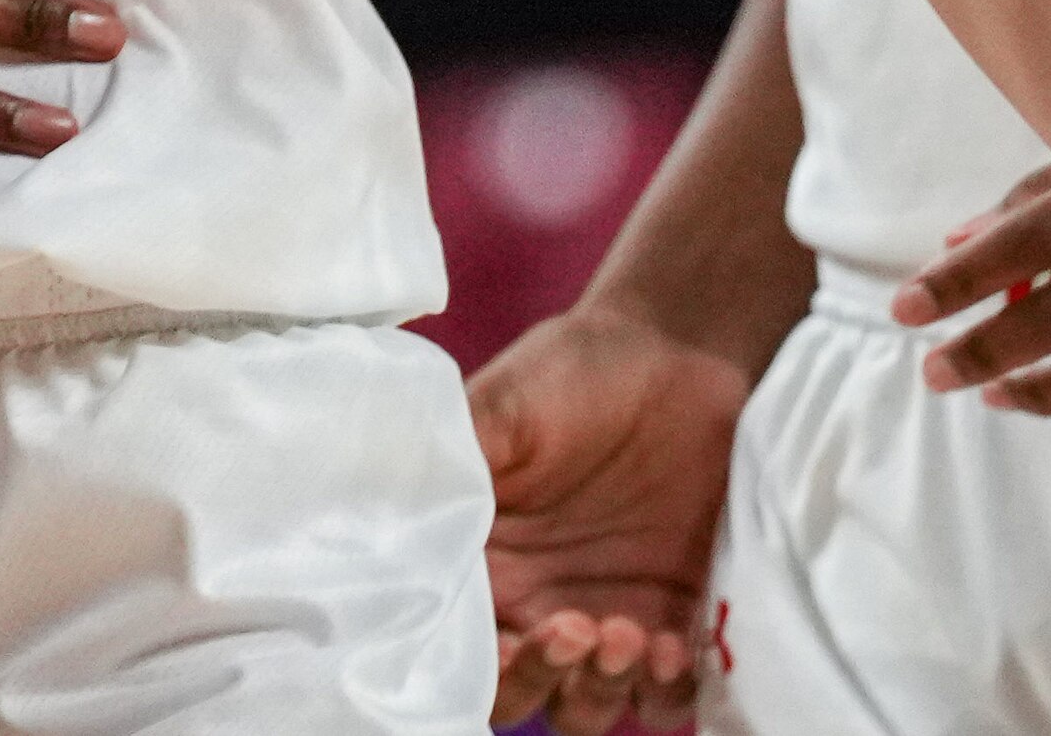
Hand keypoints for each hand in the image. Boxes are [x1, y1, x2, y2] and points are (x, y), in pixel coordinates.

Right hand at [470, 301, 744, 732]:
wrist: (673, 350)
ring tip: (625, 634)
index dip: (479, 664)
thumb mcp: (503, 406)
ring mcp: (608, 616)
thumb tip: (374, 505)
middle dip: (543, 681)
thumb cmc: (574, 372)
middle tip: (575, 629)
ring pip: (589, 706)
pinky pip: (670, 691)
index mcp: (484, 561)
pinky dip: (668, 687)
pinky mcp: (676, 616)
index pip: (459, 646)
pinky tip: (672, 642)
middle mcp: (537, 603)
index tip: (505, 640)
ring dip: (601, 691)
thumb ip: (452, 462)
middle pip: (520, 695)